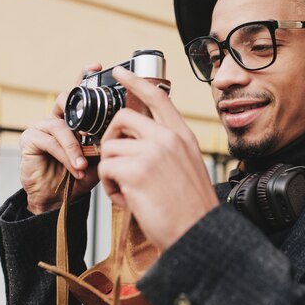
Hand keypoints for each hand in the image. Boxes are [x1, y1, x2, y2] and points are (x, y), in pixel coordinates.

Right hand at [19, 64, 101, 213]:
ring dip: (75, 146)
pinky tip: (75, 167)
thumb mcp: (100, 157)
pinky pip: (50, 141)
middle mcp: (55, 118)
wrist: (58, 199)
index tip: (96, 65)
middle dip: (77, 105)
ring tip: (85, 163)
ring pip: (61, 125)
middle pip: (65, 100)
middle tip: (89, 113)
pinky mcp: (30, 139)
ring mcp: (41, 127)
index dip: (84, 77)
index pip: (78, 94)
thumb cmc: (79, 176)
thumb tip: (127, 129)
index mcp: (72, 119)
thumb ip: (107, 141)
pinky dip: (65, 155)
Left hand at [98, 67, 218, 250]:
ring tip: (128, 190)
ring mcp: (152, 152)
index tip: (120, 73)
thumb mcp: (187, 165)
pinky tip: (127, 199)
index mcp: (182, 135)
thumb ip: (167, 147)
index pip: (158, 97)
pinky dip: (110, 188)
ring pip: (111, 147)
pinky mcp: (135, 170)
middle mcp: (168, 138)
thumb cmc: (191, 206)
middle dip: (111, 136)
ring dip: (112, 171)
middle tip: (115, 157)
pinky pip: (106, 169)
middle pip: (123, 117)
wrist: (198, 232)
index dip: (136, 81)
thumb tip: (137, 140)